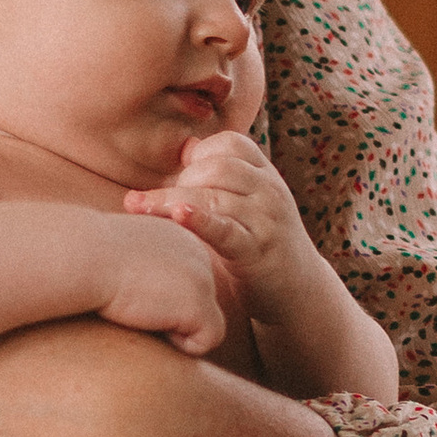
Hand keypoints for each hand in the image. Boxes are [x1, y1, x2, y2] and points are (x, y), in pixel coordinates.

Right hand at [98, 210, 228, 355]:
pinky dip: (179, 345)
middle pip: (196, 304)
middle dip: (168, 315)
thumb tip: (142, 293)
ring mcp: (204, 278)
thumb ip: (141, 269)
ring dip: (172, 329)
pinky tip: (150, 322)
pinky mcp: (200, 303)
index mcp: (179, 238)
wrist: (81, 255)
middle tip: (131, 301)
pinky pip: (207, 341)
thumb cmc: (84, 257)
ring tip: (140, 310)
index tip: (127, 288)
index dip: (157, 298)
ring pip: (204, 324)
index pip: (184, 284)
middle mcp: (199, 252)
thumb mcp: (119, 255)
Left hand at [125, 133, 303, 305]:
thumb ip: (219, 176)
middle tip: (160, 203)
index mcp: (265, 174)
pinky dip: (200, 220)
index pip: (230, 144)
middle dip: (181, 181)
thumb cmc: (258, 243)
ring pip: (214, 197)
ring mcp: (266, 220)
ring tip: (139, 207)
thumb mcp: (245, 203)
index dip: (200, 155)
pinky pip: (226, 230)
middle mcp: (270, 191)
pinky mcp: (257, 251)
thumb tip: (187, 146)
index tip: (183, 178)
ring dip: (171, 200)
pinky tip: (178, 214)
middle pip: (217, 168)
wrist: (297, 292)